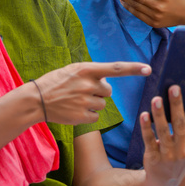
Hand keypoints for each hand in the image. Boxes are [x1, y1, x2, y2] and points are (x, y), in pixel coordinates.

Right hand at [33, 61, 149, 124]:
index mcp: (86, 69)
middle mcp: (88, 84)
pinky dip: (88, 115)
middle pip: (108, 91)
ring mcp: (85, 101)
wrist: (36, 100)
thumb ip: (92, 73)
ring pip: (102, 105)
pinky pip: (96, 117)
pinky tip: (74, 110)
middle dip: (99, 92)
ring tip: (75, 100)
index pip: (116, 68)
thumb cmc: (56, 82)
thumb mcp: (73, 70)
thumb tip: (109, 82)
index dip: (133, 69)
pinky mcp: (82, 116)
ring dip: (93, 103)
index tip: (148, 69)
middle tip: (82, 91)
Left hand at [140, 82, 184, 185]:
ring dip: (160, 114)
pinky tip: (144, 115)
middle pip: (180, 123)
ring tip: (156, 98)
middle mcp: (184, 149)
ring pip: (163, 131)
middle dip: (177, 105)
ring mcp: (169, 155)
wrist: (165, 180)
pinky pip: (149, 140)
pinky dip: (147, 127)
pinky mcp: (154, 158)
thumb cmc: (180, 154)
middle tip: (174, 87)